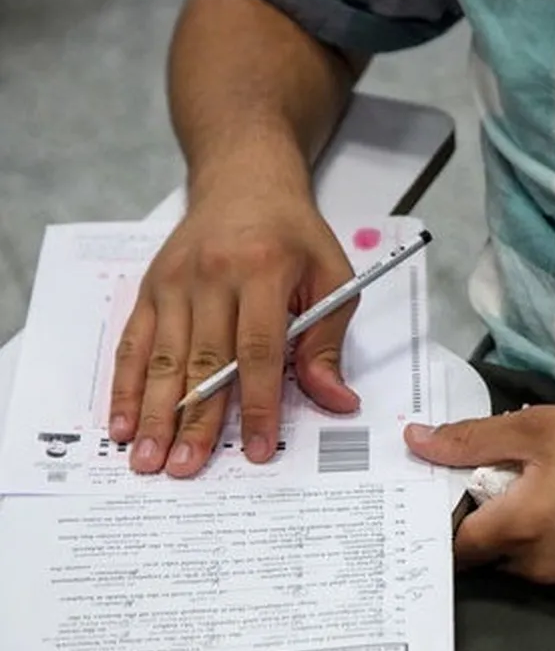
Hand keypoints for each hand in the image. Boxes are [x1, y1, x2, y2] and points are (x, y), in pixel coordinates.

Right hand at [108, 192, 360, 477]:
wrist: (246, 182)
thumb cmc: (295, 236)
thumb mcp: (333, 278)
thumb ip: (328, 342)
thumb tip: (335, 399)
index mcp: (265, 270)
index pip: (260, 350)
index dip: (259, 404)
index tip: (259, 449)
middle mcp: (214, 275)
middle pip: (205, 360)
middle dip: (196, 421)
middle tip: (187, 468)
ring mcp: (176, 282)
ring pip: (164, 358)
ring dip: (155, 413)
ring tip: (149, 459)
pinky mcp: (151, 287)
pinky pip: (135, 343)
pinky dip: (127, 385)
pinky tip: (122, 422)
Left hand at [404, 406, 554, 596]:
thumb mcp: (541, 428)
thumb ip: (474, 438)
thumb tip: (416, 441)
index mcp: (519, 528)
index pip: (454, 546)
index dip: (447, 519)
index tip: (453, 492)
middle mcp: (539, 569)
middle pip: (488, 555)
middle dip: (489, 523)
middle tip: (507, 482)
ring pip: (522, 565)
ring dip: (523, 537)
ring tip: (547, 494)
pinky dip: (554, 547)